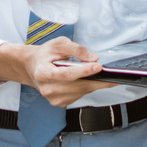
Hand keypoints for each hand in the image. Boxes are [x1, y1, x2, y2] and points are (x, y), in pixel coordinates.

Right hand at [0, 37, 116, 106]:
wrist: (32, 68)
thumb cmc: (45, 55)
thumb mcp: (58, 44)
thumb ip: (76, 49)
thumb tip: (94, 58)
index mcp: (43, 72)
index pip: (66, 74)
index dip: (84, 71)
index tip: (99, 67)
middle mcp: (47, 88)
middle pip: (77, 86)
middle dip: (97, 80)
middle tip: (114, 76)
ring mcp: (53, 98)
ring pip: (80, 92)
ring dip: (93, 84)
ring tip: (102, 76)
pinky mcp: (59, 103)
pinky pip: (79, 96)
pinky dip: (86, 88)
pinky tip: (88, 80)